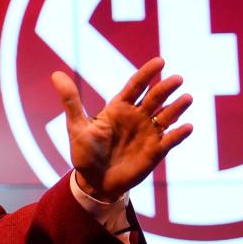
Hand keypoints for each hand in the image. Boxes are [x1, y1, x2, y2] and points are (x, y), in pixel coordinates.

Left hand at [50, 57, 192, 201]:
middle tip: (177, 79)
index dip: (147, 73)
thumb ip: (71, 100)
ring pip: (166, 116)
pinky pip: (170, 140)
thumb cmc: (85, 153)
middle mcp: (137, 117)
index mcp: (119, 108)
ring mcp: (148, 133)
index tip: (159, 61)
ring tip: (187, 98)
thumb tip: (55, 75)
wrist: (94, 182)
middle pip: (154, 98)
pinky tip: (187, 127)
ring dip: (177, 107)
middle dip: (166, 88)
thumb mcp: (76, 126)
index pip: (135, 86)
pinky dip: (179, 134)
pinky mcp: (155, 151)